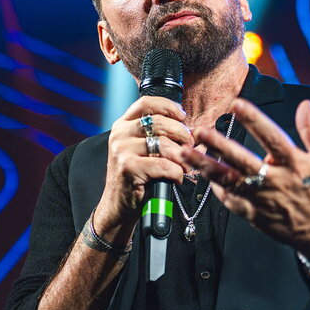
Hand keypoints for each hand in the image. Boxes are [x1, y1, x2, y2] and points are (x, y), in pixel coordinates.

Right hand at [98, 96, 192, 230]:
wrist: (118, 206)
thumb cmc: (136, 177)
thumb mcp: (143, 150)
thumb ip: (160, 136)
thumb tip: (192, 130)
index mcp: (123, 125)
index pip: (146, 103)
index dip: (168, 107)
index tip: (182, 117)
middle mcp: (120, 134)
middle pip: (160, 123)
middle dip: (182, 134)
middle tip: (190, 147)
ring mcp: (122, 150)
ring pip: (164, 144)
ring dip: (181, 157)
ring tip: (184, 167)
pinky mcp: (128, 167)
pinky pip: (164, 165)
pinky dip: (176, 173)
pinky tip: (175, 178)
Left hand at [180, 98, 309, 256]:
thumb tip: (303, 105)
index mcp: (296, 164)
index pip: (273, 137)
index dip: (255, 120)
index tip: (237, 104)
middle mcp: (276, 182)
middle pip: (243, 161)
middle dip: (220, 145)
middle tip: (201, 131)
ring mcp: (263, 200)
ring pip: (229, 182)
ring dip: (206, 166)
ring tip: (187, 153)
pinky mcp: (255, 216)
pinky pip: (230, 200)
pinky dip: (216, 188)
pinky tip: (205, 175)